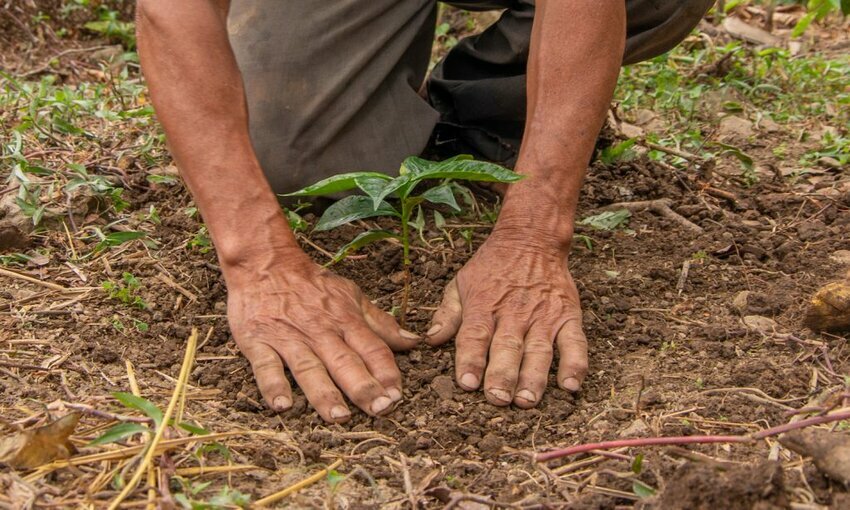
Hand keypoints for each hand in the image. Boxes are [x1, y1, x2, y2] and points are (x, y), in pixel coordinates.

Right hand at [225, 247, 418, 422]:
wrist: (263, 262)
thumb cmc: (311, 283)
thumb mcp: (350, 295)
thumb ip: (380, 322)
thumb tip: (413, 342)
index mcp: (345, 320)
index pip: (372, 348)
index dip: (386, 372)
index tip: (398, 395)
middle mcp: (320, 331)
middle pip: (345, 362)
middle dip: (363, 387)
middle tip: (380, 409)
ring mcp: (288, 337)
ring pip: (309, 368)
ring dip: (324, 393)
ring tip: (338, 416)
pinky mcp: (258, 341)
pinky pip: (265, 366)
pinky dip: (272, 385)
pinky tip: (281, 405)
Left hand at [425, 231, 586, 407]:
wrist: (532, 238)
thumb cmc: (491, 266)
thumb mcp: (461, 283)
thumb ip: (448, 314)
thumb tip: (432, 340)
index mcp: (484, 306)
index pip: (475, 336)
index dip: (470, 360)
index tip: (468, 384)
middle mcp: (513, 313)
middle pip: (507, 348)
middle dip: (502, 376)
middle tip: (497, 398)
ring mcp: (543, 316)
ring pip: (538, 351)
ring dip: (533, 378)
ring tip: (526, 401)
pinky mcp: (568, 316)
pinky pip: (575, 343)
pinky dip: (575, 365)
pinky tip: (570, 386)